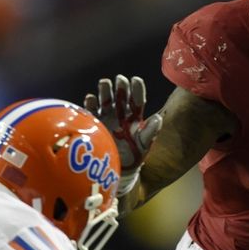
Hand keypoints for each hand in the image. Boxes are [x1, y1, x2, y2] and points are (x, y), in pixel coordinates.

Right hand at [85, 76, 161, 193]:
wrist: (117, 169)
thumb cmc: (133, 156)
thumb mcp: (144, 145)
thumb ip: (150, 132)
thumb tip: (158, 118)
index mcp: (134, 117)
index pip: (137, 100)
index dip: (136, 89)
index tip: (135, 80)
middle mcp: (120, 114)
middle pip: (120, 97)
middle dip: (120, 87)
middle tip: (120, 80)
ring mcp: (106, 118)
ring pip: (105, 100)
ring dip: (105, 91)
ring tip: (105, 83)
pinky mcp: (94, 124)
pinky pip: (90, 111)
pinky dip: (90, 103)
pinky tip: (90, 98)